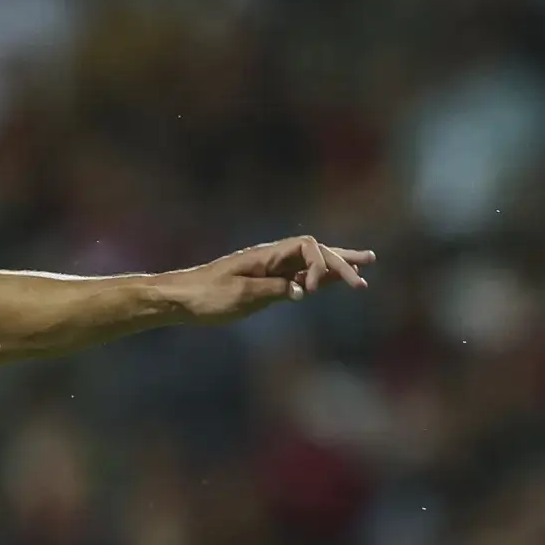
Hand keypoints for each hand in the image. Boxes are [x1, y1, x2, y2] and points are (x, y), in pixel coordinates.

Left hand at [163, 237, 374, 323]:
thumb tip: (302, 291)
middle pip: (315, 252)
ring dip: (337, 265)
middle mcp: (271, 257)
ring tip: (366, 265)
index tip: (312, 291)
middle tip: (366, 276)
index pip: (307, 246)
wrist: (178, 298)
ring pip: (311, 262)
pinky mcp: (264, 282)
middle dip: (342, 262)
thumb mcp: (239, 296)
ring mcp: (270, 269)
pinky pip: (299, 276)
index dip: (320, 264)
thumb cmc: (204, 296)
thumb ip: (273, 290)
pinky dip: (319, 278)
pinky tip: (334, 282)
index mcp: (266, 255)